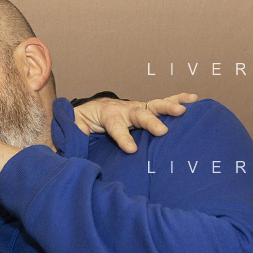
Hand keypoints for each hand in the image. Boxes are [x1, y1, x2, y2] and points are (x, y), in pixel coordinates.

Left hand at [72, 93, 198, 152]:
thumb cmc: (82, 123)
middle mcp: (124, 109)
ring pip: (154, 106)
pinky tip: (195, 100)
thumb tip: (57, 153)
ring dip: (169, 107)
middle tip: (162, 130)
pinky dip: (179, 99)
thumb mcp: (72, 130)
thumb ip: (70, 139)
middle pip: (138, 114)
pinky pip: (163, 103)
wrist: (91, 110)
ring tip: (184, 110)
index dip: (123, 137)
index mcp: (106, 115)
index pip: (115, 127)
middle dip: (150, 121)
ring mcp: (137, 108)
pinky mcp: (146, 109)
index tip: (131, 149)